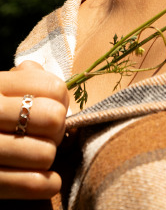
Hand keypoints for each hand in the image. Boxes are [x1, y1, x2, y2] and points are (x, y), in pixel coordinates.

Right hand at [0, 61, 68, 200]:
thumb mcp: (1, 91)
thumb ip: (26, 79)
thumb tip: (56, 88)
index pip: (55, 88)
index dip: (61, 103)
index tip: (51, 113)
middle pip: (54, 118)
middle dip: (57, 131)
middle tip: (46, 138)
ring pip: (46, 154)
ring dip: (48, 159)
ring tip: (37, 158)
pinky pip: (33, 184)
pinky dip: (47, 185)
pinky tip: (46, 182)